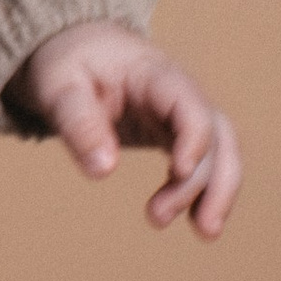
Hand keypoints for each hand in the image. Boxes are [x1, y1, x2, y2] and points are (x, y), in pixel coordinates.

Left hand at [11, 19, 242, 236]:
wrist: (75, 48)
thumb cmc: (67, 63)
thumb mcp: (60, 88)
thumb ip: (80, 125)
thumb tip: (103, 171)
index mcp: (153, 73)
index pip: (190, 104)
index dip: (194, 137)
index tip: (179, 171)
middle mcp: (179, 92)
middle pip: (218, 132)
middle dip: (214, 178)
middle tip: (193, 223)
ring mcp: (181, 113)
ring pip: (220, 151)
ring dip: (217, 191)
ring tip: (204, 232)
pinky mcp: (175, 132)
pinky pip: (202, 162)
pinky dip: (203, 191)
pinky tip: (193, 221)